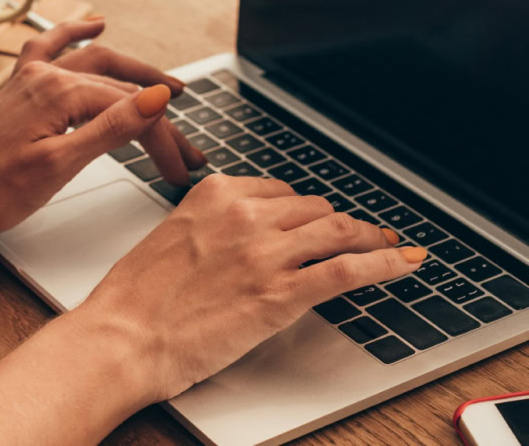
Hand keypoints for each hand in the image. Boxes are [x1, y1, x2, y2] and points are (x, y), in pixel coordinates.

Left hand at [16, 17, 203, 185]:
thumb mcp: (60, 165)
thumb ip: (111, 129)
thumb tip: (156, 100)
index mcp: (60, 92)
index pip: (131, 111)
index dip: (162, 141)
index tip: (179, 170)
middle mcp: (47, 75)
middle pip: (119, 91)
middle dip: (159, 119)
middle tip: (188, 149)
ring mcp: (32, 78)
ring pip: (95, 66)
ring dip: (134, 75)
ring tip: (171, 87)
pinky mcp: (20, 87)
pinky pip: (51, 47)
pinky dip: (75, 33)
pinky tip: (96, 25)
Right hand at [73, 174, 426, 401]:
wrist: (122, 339)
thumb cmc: (134, 301)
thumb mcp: (171, 241)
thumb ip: (211, 229)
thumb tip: (237, 240)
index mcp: (213, 194)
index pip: (279, 190)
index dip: (305, 209)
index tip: (318, 218)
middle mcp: (243, 214)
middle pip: (313, 207)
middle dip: (338, 223)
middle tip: (360, 235)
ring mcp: (265, 252)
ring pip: (338, 230)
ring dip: (371, 237)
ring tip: (388, 246)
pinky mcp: (281, 293)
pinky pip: (348, 269)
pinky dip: (386, 264)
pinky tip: (406, 264)